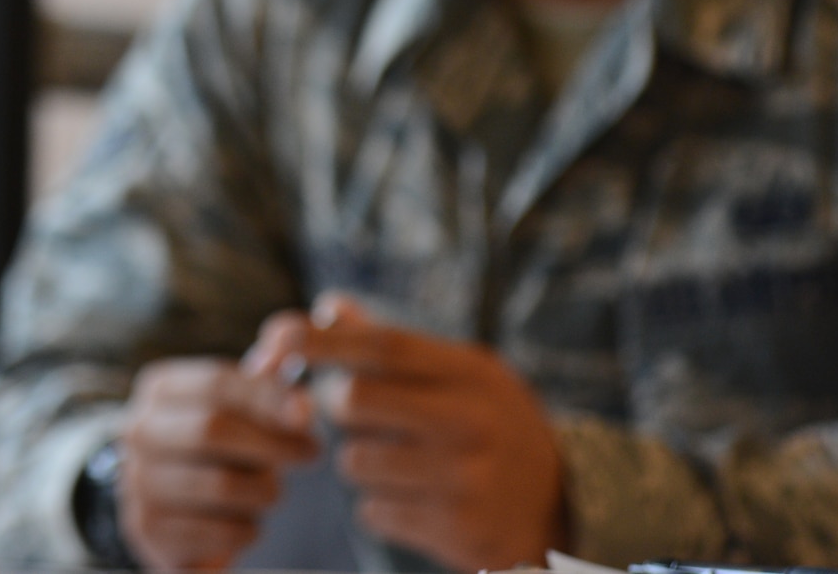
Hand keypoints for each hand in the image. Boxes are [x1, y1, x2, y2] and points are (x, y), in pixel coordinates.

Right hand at [117, 330, 320, 571]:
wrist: (167, 504)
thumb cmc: (215, 447)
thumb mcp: (233, 408)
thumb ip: (262, 386)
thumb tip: (293, 374)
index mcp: (159, 389)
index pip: (217, 383)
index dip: (267, 396)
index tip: (307, 412)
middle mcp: (138, 430)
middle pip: (214, 429)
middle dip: (272, 442)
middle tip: (309, 451)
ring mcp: (138, 480)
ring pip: (221, 484)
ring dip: (263, 489)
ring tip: (270, 489)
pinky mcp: (149, 528)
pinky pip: (219, 531)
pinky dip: (247, 528)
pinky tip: (245, 520)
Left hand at [299, 294, 566, 572]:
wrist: (562, 505)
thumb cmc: (488, 423)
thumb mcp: (459, 374)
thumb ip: (393, 344)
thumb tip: (327, 306)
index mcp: (472, 373)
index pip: (382, 346)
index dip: (323, 339)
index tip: (275, 335)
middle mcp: (473, 422)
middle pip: (354, 403)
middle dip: (334, 406)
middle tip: (351, 412)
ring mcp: (468, 480)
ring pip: (354, 462)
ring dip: (357, 460)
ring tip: (393, 458)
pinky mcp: (459, 530)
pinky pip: (373, 511)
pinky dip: (377, 503)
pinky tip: (411, 495)